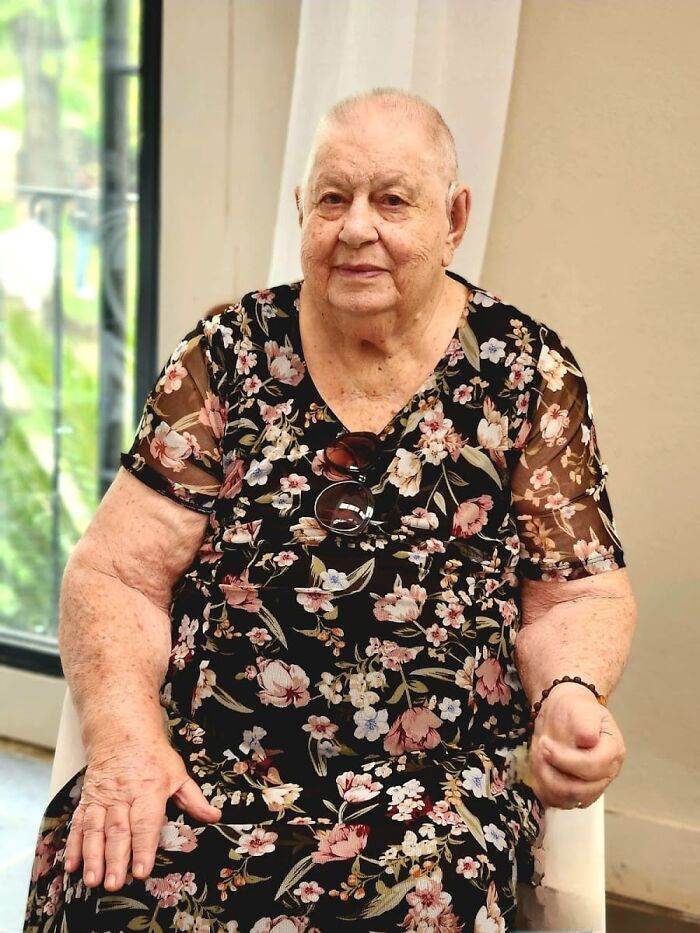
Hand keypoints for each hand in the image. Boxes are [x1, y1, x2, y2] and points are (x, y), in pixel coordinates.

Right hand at [64, 738, 220, 890]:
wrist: (121, 733)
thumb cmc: (152, 756)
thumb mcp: (177, 774)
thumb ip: (194, 799)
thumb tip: (213, 816)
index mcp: (148, 790)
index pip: (145, 822)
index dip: (143, 848)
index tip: (141, 870)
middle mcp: (123, 795)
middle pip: (118, 830)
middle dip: (115, 859)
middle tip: (115, 883)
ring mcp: (102, 798)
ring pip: (95, 829)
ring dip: (93, 857)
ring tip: (93, 880)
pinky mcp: (87, 800)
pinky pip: (78, 824)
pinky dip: (74, 845)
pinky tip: (73, 864)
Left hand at [528, 682, 625, 808]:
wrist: (564, 713)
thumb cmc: (575, 710)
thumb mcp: (581, 708)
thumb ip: (585, 723)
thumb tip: (588, 739)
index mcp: (613, 751)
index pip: (594, 767)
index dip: (567, 760)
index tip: (546, 743)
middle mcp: (606, 774)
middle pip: (581, 790)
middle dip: (553, 770)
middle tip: (540, 748)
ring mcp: (590, 787)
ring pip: (566, 799)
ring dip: (545, 778)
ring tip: (539, 755)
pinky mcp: (573, 794)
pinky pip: (555, 801)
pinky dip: (542, 786)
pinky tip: (540, 766)